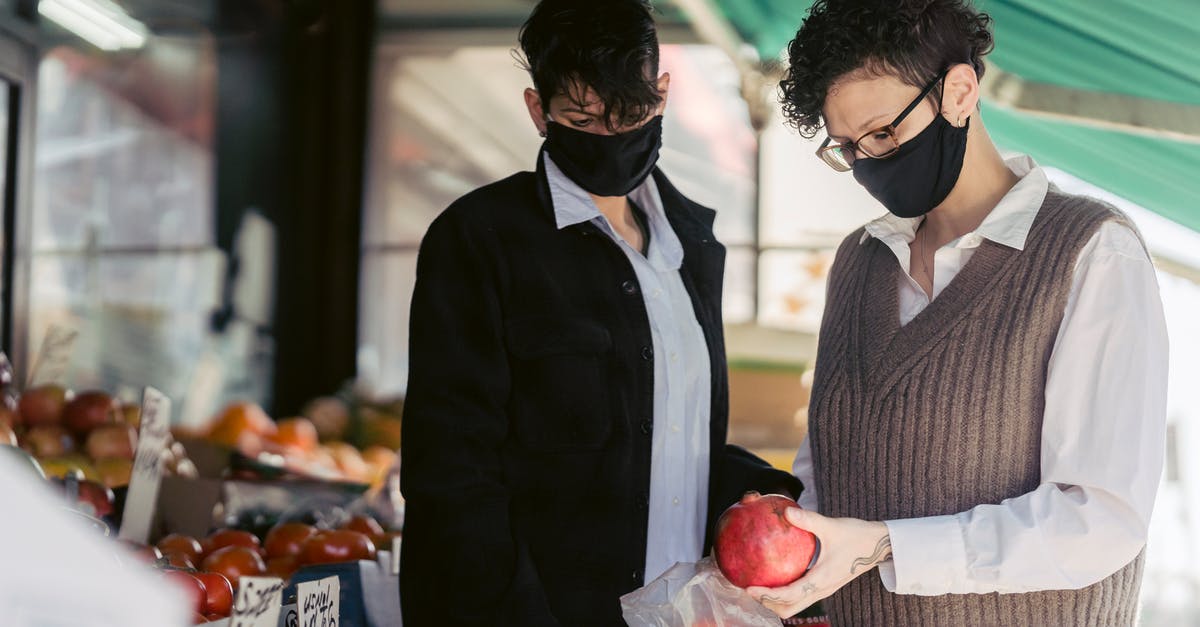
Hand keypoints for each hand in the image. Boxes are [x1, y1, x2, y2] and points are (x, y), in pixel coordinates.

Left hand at [746, 509, 891, 617]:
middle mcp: (821, 590)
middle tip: (749, 588)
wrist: (879, 545)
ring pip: (794, 606)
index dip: (767, 595)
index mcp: (821, 580)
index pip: (789, 595)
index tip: (749, 588)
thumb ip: (808, 520)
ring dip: (775, 601)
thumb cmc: (856, 535)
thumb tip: (786, 511)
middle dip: (767, 603)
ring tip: (758, 586)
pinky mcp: (824, 585)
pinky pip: (800, 596)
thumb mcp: (831, 526)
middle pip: (788, 608)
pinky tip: (775, 575)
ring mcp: (824, 590)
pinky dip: (784, 593)